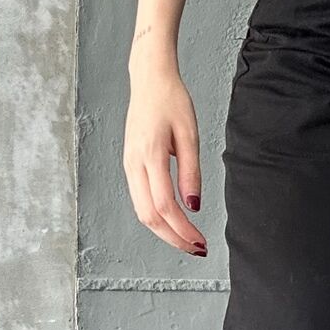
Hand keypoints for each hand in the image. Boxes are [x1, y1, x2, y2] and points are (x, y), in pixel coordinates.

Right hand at [123, 66, 206, 255]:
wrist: (149, 80)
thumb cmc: (172, 101)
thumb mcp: (189, 134)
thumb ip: (191, 172)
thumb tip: (193, 206)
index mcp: (150, 155)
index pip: (164, 206)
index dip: (183, 229)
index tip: (201, 242)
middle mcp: (134, 164)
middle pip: (149, 216)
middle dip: (174, 238)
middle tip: (198, 249)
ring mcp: (128, 165)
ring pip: (142, 211)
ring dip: (165, 231)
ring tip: (188, 240)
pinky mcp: (130, 165)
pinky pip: (140, 200)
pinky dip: (156, 217)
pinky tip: (174, 221)